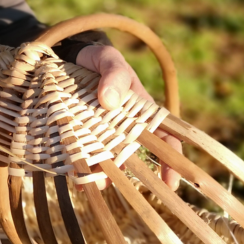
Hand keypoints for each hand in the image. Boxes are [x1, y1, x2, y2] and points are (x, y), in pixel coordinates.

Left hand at [76, 45, 181, 189]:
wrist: (71, 58)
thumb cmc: (100, 60)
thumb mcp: (109, 61)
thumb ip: (114, 76)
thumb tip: (110, 101)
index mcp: (141, 112)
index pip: (164, 138)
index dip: (171, 162)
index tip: (171, 184)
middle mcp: (123, 127)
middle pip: (130, 156)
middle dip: (123, 174)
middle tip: (111, 185)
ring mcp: (100, 132)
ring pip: (106, 159)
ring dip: (100, 174)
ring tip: (90, 184)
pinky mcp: (79, 133)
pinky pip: (82, 153)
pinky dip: (79, 166)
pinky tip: (73, 175)